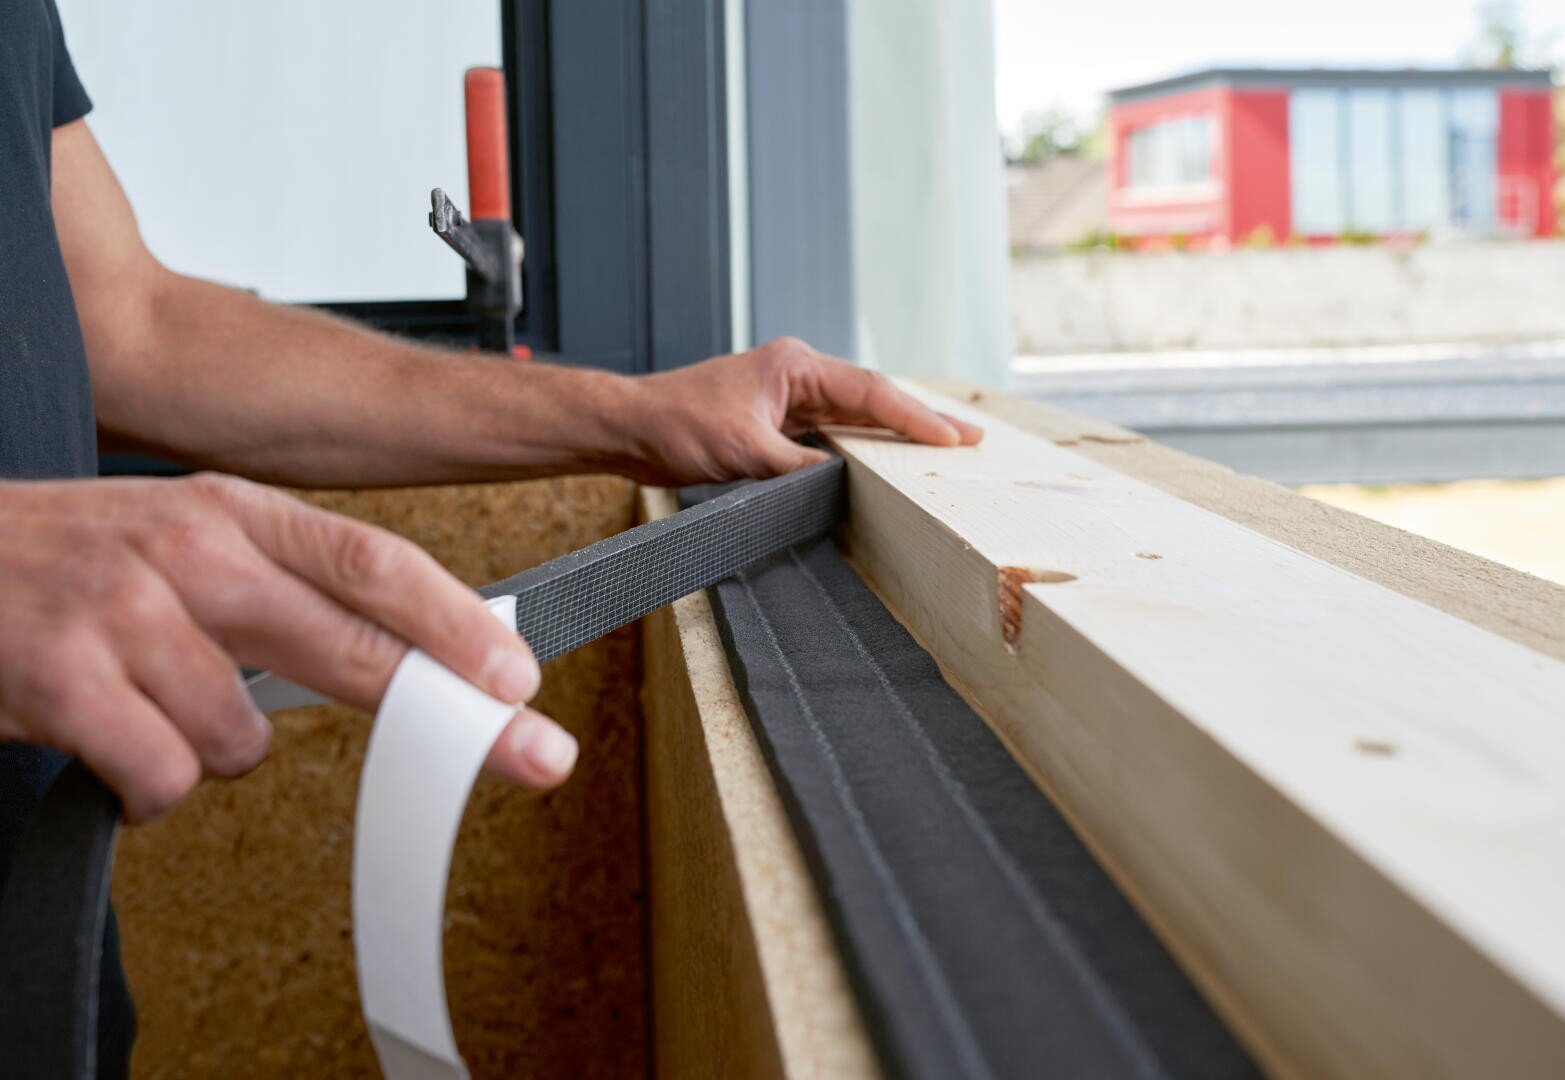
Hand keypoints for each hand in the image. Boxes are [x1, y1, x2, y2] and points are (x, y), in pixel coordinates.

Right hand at [0, 474, 575, 821]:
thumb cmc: (62, 561)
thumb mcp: (179, 537)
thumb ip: (279, 583)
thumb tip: (400, 647)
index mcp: (231, 510)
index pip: (372, 562)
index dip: (456, 623)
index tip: (515, 675)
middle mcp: (189, 550)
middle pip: (352, 646)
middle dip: (447, 711)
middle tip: (520, 752)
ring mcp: (126, 614)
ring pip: (246, 739)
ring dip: (209, 748)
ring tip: (148, 706)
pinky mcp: (66, 682)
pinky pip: (165, 777)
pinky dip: (147, 786)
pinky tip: (109, 745)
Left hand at [622, 337, 983, 484]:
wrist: (631, 428)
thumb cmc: (677, 426)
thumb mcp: (744, 453)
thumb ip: (798, 467)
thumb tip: (843, 481)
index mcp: (796, 365)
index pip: (870, 391)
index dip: (915, 417)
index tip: (953, 437)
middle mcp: (798, 376)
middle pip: (873, 399)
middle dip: (921, 421)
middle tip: (972, 439)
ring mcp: (789, 399)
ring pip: (856, 417)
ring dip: (896, 435)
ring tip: (943, 450)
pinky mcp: (778, 423)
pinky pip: (832, 434)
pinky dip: (862, 447)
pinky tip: (887, 463)